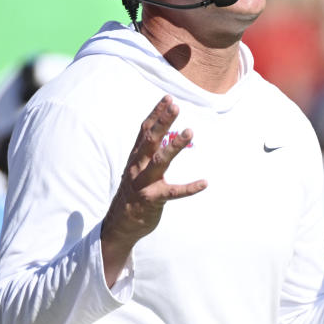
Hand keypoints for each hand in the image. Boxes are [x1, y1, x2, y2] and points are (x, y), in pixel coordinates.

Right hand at [101, 96, 206, 286]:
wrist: (119, 225)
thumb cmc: (133, 192)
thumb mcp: (137, 168)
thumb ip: (147, 151)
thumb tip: (161, 131)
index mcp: (135, 158)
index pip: (144, 130)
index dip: (156, 113)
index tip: (168, 98)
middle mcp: (137, 167)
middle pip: (150, 140)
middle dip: (163, 122)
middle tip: (176, 105)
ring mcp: (144, 183)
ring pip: (159, 161)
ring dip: (174, 146)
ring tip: (189, 131)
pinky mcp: (152, 200)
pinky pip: (173, 193)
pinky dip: (189, 188)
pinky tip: (205, 183)